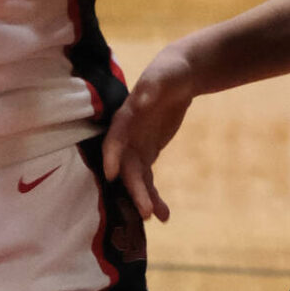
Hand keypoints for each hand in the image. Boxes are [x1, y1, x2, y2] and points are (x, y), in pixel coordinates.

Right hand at [101, 43, 196, 223]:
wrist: (178, 76)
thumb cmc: (169, 72)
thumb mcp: (163, 76)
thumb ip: (152, 88)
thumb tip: (144, 99)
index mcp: (126, 116)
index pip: (114, 138)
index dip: (111, 155)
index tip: (111, 174)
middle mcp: (126, 136)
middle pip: (126, 166)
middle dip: (133, 188)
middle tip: (144, 211)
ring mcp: (136, 147)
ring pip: (136, 179)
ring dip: (143, 198)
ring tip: (155, 218)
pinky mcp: (148, 155)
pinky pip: (148, 180)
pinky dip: (154, 197)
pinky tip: (163, 216)